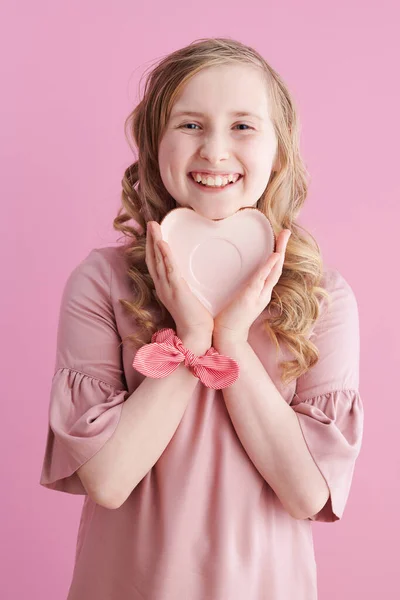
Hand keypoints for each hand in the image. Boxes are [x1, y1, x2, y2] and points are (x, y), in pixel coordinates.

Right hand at [146, 221, 213, 337]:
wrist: (196, 334)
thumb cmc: (196, 318)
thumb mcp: (188, 297)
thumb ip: (186, 286)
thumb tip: (190, 277)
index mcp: (164, 287)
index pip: (155, 263)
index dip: (152, 247)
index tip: (153, 232)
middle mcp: (162, 286)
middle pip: (152, 258)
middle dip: (150, 239)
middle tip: (151, 222)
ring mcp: (168, 288)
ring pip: (158, 260)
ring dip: (155, 241)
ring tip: (153, 226)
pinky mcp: (177, 290)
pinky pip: (169, 269)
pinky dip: (164, 255)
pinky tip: (162, 243)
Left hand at [213, 229, 291, 342]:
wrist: (227, 336)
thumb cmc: (230, 318)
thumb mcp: (239, 300)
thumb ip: (244, 289)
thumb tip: (242, 277)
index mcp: (262, 292)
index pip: (272, 270)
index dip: (277, 254)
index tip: (279, 239)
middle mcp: (264, 292)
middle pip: (277, 267)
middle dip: (282, 248)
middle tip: (287, 231)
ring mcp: (259, 295)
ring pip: (274, 271)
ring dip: (279, 252)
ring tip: (283, 236)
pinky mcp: (251, 297)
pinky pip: (262, 279)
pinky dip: (269, 267)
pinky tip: (274, 256)